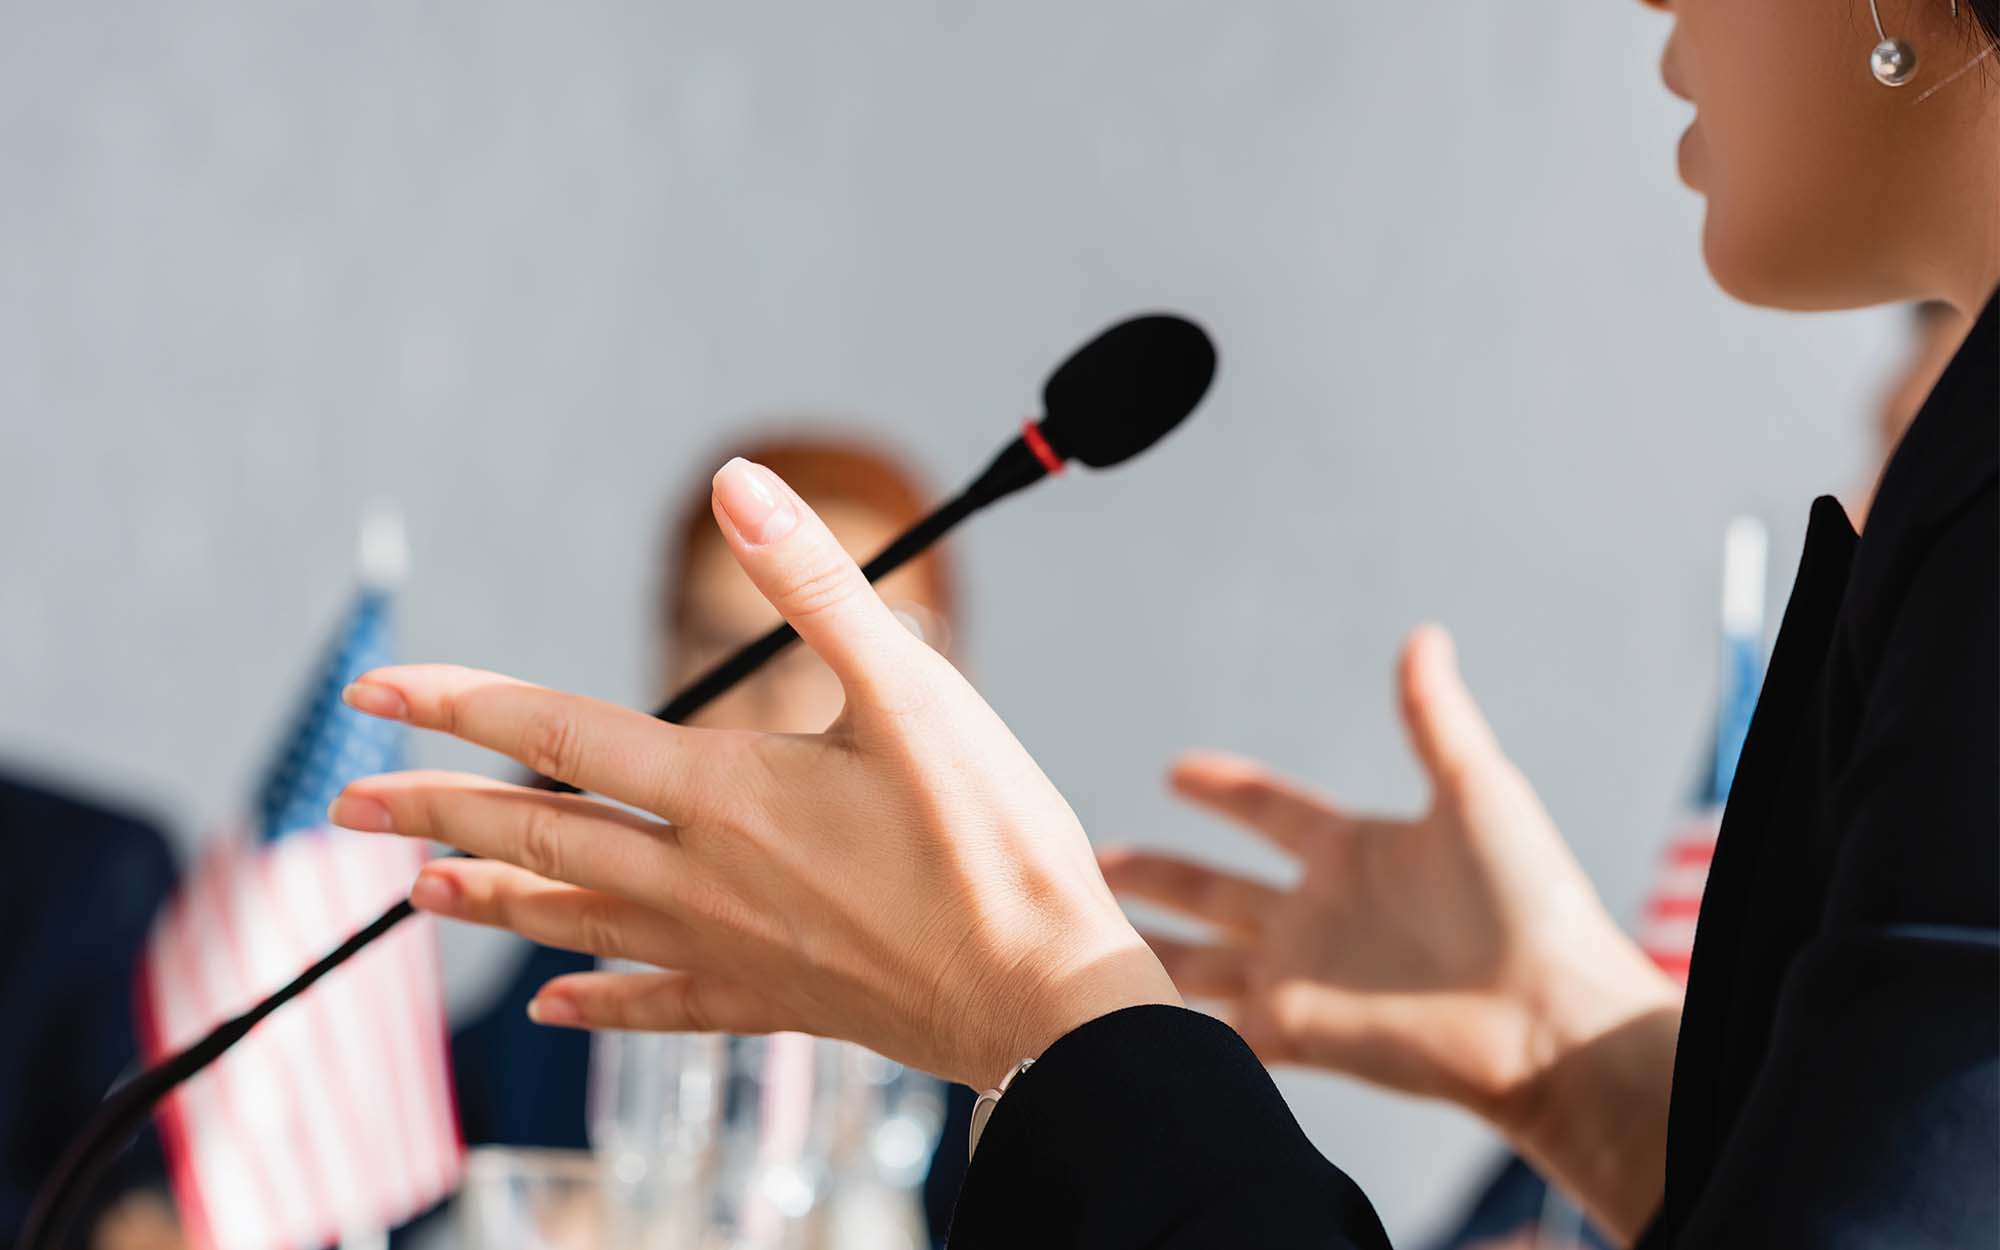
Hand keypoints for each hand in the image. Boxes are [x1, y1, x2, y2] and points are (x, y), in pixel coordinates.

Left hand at [329, 458, 1176, 1089]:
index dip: (457, 704)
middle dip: (433, 810)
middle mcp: (703, 877)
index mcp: (726, 792)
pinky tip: (558, 1005)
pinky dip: (599, 999)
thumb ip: (817, 586)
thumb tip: (738, 484)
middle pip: (537, 836)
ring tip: (416, 890)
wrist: (1042, 995)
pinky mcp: (772, 1002)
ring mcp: (730, 948)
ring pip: (576, 919)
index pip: (555, 736)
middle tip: (345, 802)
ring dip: (490, 898)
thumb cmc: (993, 842)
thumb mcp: (913, 693)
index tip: (374, 690)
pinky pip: (658, 1004)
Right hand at [1101, 627, 1678, 1240]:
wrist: (1550, 1018)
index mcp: (1355, 853)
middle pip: (1217, 889)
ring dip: (1144, 945)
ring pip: (1200, 960)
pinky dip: (1162, 1020)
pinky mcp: (1293, 1034)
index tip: (1175, 770)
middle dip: (1159, 874)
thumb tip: (1424, 635)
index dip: (1224, 791)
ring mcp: (1304, 978)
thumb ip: (1433, 718)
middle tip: (1095, 859)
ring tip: (1085, 930)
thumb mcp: (1477, 791)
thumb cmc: (1531, 904)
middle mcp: (1321, 915)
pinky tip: (1112, 1010)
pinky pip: (1210, 1029)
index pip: (1270, 813)